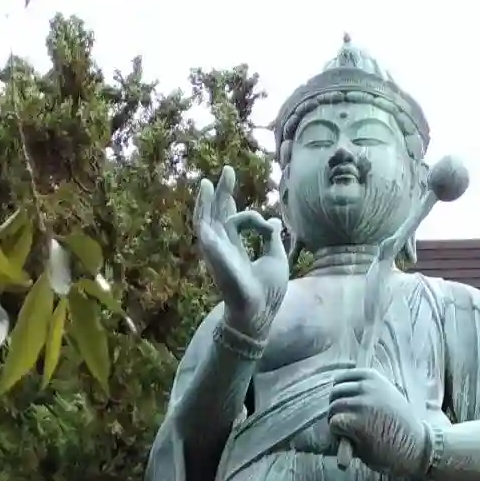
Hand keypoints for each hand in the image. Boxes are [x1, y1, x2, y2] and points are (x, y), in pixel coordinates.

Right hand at [194, 166, 287, 340]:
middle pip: (219, 215)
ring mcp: (217, 249)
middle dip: (223, 192)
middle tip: (228, 170)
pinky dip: (203, 207)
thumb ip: (270, 237)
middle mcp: (224, 248)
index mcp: (238, 250)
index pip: (235, 222)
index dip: (244, 211)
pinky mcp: (213, 250)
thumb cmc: (269, 291)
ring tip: (208, 178)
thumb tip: (273, 222)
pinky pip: (205, 225)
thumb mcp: (276, 257)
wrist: (259, 310)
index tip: (266, 223)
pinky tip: (204, 191)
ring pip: (207, 218)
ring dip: (207, 197)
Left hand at [328, 369, 429, 478]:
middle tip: (346, 425)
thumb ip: (366, 390)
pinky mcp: (357, 423)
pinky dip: (338, 434)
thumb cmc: (399, 425)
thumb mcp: (386, 396)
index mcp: (373, 377)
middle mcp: (367, 387)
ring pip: (334, 408)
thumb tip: (337, 387)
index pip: (341, 379)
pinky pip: (335, 423)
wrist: (415, 446)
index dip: (340, 395)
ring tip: (350, 433)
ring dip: (337, 422)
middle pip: (335, 393)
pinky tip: (351, 439)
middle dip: (337, 409)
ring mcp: (362, 404)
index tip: (347, 408)